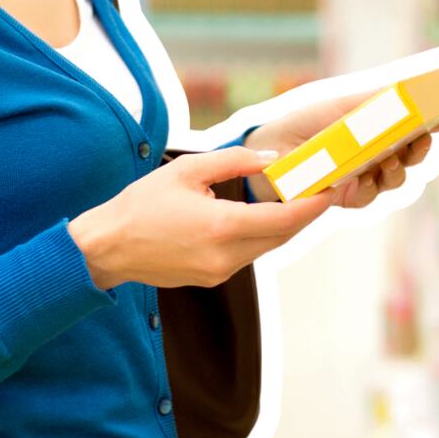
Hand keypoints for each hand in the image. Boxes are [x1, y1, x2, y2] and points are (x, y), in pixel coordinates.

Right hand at [68, 147, 333, 289]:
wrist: (107, 248)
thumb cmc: (141, 205)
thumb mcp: (187, 170)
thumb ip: (232, 162)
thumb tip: (270, 159)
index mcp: (221, 227)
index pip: (285, 220)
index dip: (313, 205)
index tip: (331, 189)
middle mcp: (225, 256)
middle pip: (282, 236)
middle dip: (304, 214)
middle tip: (321, 189)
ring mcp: (218, 272)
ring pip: (266, 248)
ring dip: (283, 226)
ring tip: (296, 199)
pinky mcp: (210, 279)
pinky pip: (247, 256)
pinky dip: (260, 236)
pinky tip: (261, 217)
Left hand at [244, 90, 438, 208]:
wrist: (271, 148)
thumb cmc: (307, 122)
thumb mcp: (348, 107)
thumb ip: (383, 103)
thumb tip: (420, 91)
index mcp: (382, 125)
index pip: (423, 123)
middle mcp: (379, 151)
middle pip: (416, 154)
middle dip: (422, 148)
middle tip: (419, 140)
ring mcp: (366, 175)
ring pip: (398, 179)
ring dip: (396, 169)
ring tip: (384, 160)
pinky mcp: (347, 196)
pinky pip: (368, 197)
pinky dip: (365, 187)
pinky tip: (355, 179)